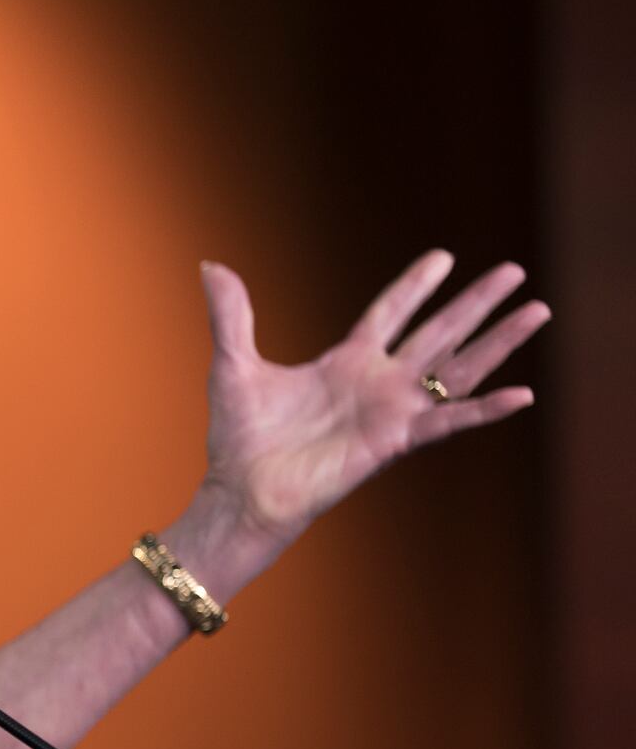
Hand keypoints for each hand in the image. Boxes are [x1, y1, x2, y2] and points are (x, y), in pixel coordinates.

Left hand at [198, 251, 546, 541]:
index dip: (416, 286)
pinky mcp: (395, 441)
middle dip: (476, 302)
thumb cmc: (239, 437)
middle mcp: (377, 383)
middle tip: (515, 271)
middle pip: (439, 331)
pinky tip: (522, 394)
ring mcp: (392, 411)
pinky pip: (449, 421)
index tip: (444, 256)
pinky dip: (484, 409)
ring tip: (538, 311)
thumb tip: (211, 264)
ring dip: (499, 341)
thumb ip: (232, 314)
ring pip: (458, 368)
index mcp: (345, 361)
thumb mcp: (234, 364)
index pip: (390, 312)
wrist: (242, 491)